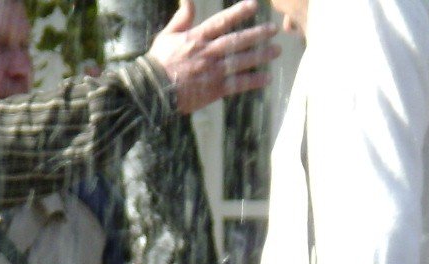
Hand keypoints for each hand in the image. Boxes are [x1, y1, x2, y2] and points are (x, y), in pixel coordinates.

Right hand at [146, 0, 277, 114]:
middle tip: (274, 29)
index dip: (238, 13)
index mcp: (196, 38)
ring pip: (240, 61)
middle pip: (236, 41)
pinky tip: (266, 78)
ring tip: (276, 50)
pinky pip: (237, 84)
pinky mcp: (213, 89)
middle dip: (257, 34)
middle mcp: (207, 53)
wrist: (152, 91)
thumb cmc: (158, 62)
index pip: (221, 22)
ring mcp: (212, 71)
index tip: (254, 5)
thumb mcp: (167, 35)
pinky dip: (252, 81)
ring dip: (260, 55)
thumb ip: (181, 18)